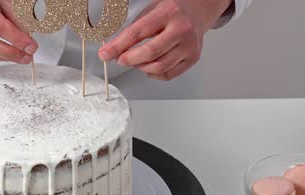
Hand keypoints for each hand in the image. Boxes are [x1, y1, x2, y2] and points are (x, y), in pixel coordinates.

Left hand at [98, 0, 231, 80]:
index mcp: (168, 13)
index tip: (105, 54)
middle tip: (120, 59)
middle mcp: (181, 29)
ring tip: (135, 61)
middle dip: (129, 59)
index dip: (118, 46)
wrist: (198, 11)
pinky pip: (168, 74)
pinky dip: (154, 74)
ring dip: (141, 67)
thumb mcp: (151, 10)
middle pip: (150, 53)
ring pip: (159, 67)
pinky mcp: (193, 58)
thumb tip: (111, 48)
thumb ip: (132, 28)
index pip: (137, 33)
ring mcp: (189, 45)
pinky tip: (149, 66)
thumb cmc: (172, 11)